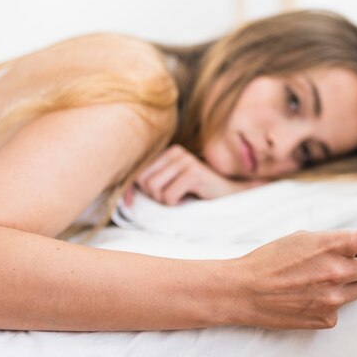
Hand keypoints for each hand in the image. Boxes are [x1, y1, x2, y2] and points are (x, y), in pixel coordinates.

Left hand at [125, 144, 263, 205]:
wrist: (231, 194)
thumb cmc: (198, 192)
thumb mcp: (173, 183)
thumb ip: (152, 183)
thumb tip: (125, 199)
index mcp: (169, 152)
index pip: (139, 171)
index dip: (132, 190)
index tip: (129, 204)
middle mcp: (176, 152)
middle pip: (145, 181)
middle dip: (154, 196)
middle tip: (171, 198)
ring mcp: (186, 161)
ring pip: (156, 189)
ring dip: (166, 201)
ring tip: (180, 198)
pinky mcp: (194, 173)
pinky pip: (170, 196)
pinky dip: (176, 203)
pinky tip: (188, 199)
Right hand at [226, 219, 356, 329]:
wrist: (244, 291)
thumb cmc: (269, 259)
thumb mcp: (303, 238)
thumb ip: (334, 243)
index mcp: (330, 246)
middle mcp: (337, 273)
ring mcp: (334, 299)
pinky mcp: (326, 318)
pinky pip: (343, 305)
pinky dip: (340, 295)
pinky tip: (324, 289)